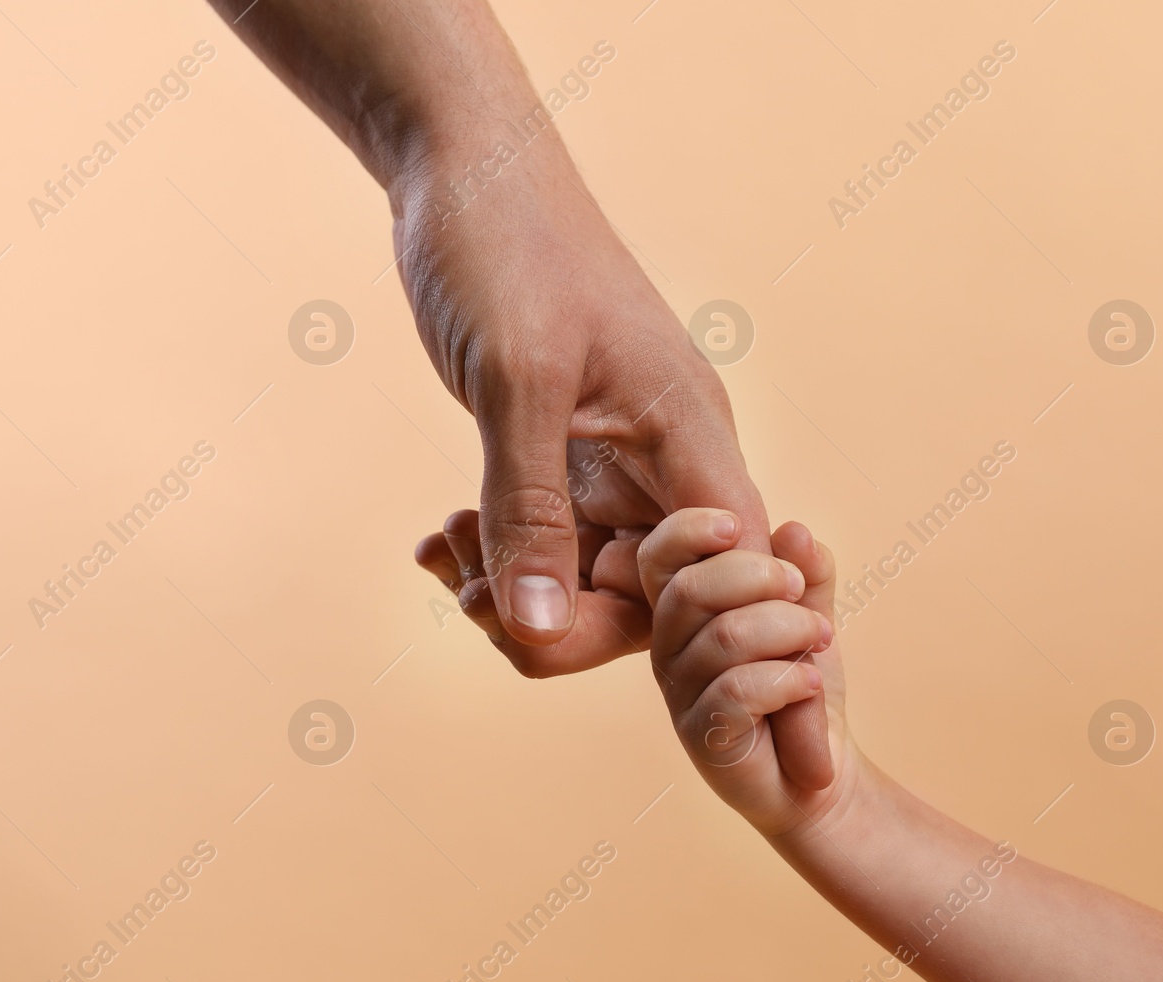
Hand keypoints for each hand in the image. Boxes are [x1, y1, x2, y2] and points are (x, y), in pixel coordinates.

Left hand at [401, 142, 767, 676]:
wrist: (465, 167)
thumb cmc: (505, 244)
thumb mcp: (514, 381)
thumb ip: (530, 511)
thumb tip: (540, 632)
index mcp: (690, 435)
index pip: (724, 573)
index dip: (667, 625)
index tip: (560, 616)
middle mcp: (666, 459)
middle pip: (654, 598)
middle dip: (563, 620)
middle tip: (472, 597)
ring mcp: (616, 461)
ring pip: (591, 578)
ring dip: (516, 589)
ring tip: (447, 551)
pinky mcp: (566, 456)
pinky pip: (548, 541)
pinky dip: (495, 554)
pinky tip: (439, 540)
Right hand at [636, 508, 857, 840]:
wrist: (817, 774)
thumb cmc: (801, 690)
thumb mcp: (809, 616)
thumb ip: (806, 573)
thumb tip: (794, 530)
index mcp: (683, 611)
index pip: (657, 557)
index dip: (687, 531)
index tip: (737, 526)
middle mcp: (669, 649)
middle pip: (691, 590)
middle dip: (759, 576)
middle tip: (801, 592)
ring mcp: (681, 695)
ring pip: (725, 637)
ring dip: (790, 628)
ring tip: (821, 639)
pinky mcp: (704, 738)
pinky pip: (740, 689)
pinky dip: (789, 678)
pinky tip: (810, 685)